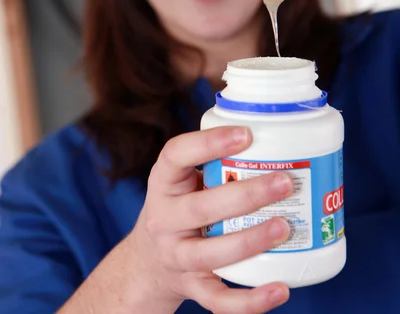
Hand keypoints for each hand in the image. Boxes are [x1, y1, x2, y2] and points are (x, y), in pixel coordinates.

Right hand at [129, 126, 292, 313]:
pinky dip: (251, 300)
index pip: (175, 155)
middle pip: (200, 208)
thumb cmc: (179, 207)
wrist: (146, 262)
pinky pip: (218, 300)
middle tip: (284, 182)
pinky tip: (281, 288)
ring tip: (284, 227)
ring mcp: (175, 256)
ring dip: (250, 241)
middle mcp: (163, 219)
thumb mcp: (181, 180)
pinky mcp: (190, 287)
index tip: (246, 135)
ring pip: (210, 254)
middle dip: (245, 195)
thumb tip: (273, 135)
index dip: (209, 143)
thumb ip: (214, 162)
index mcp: (163, 182)